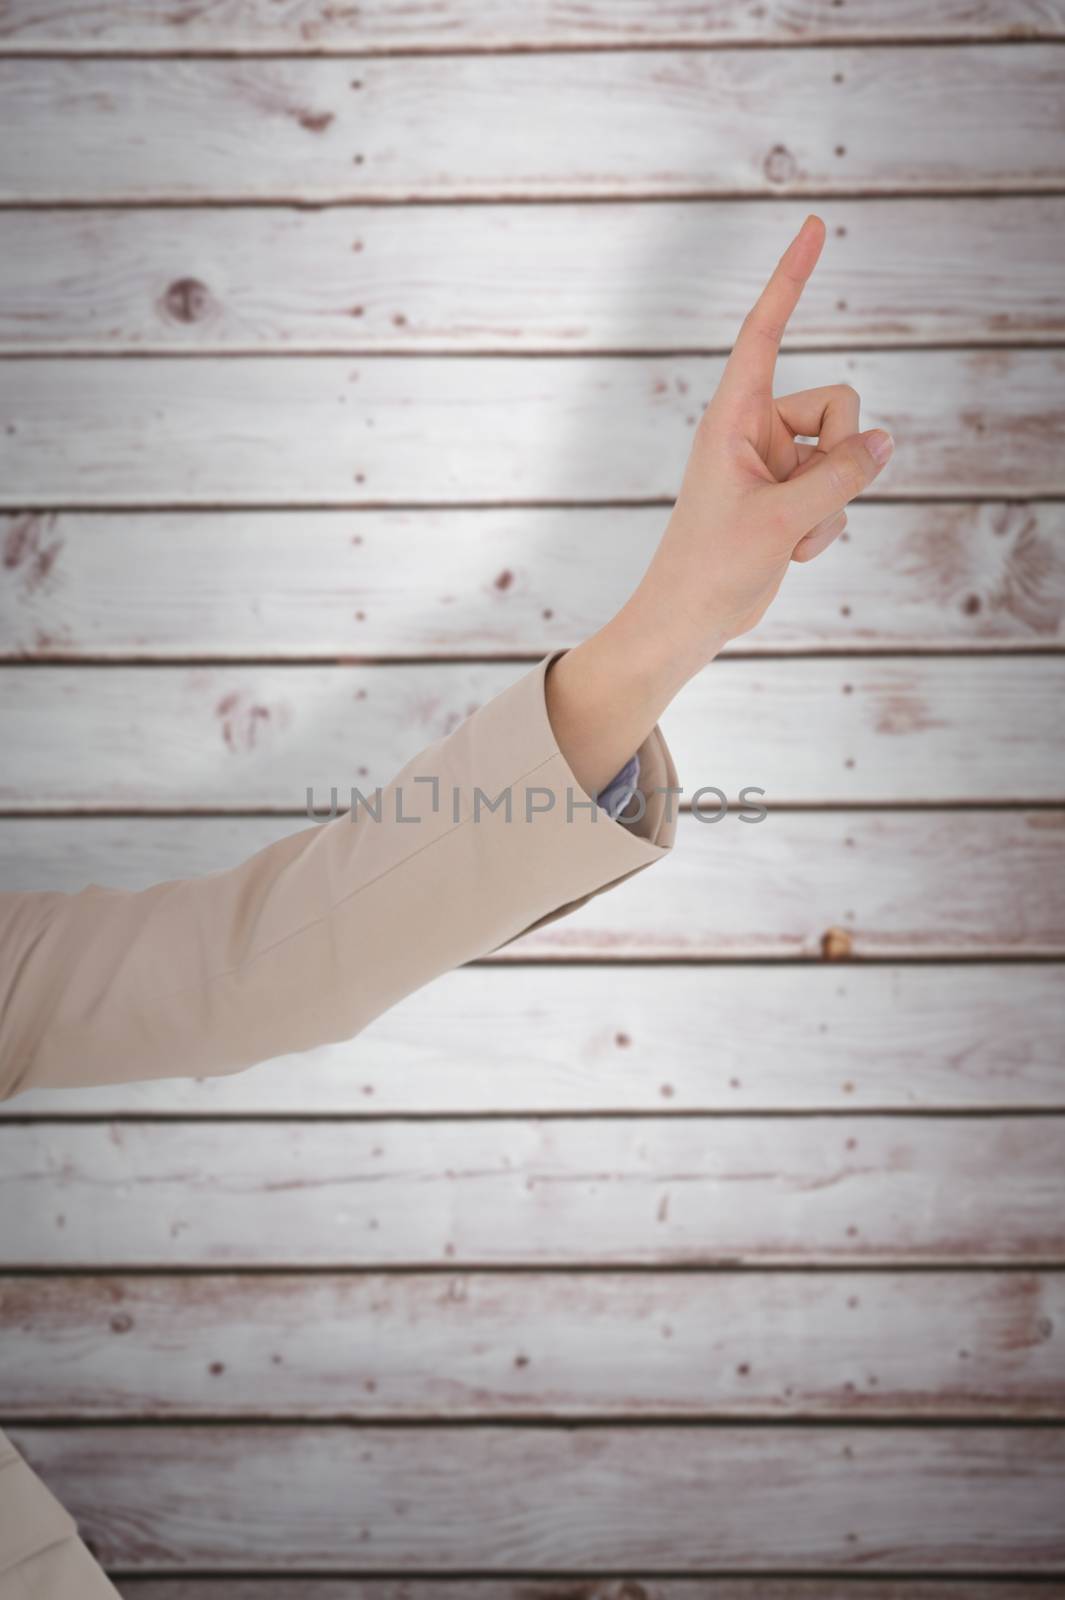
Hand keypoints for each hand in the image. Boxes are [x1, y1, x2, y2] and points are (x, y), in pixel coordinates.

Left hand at [628, 213, 893, 664]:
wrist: (689, 620)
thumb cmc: (711, 566)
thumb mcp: (784, 521)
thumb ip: (842, 476)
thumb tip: (886, 442)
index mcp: (734, 417)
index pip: (765, 332)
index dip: (790, 280)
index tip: (814, 226)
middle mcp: (755, 429)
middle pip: (839, 405)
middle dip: (842, 455)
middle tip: (802, 504)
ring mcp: (775, 462)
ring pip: (844, 453)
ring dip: (831, 503)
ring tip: (787, 537)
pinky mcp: (788, 493)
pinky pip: (838, 489)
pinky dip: (825, 525)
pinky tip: (792, 552)